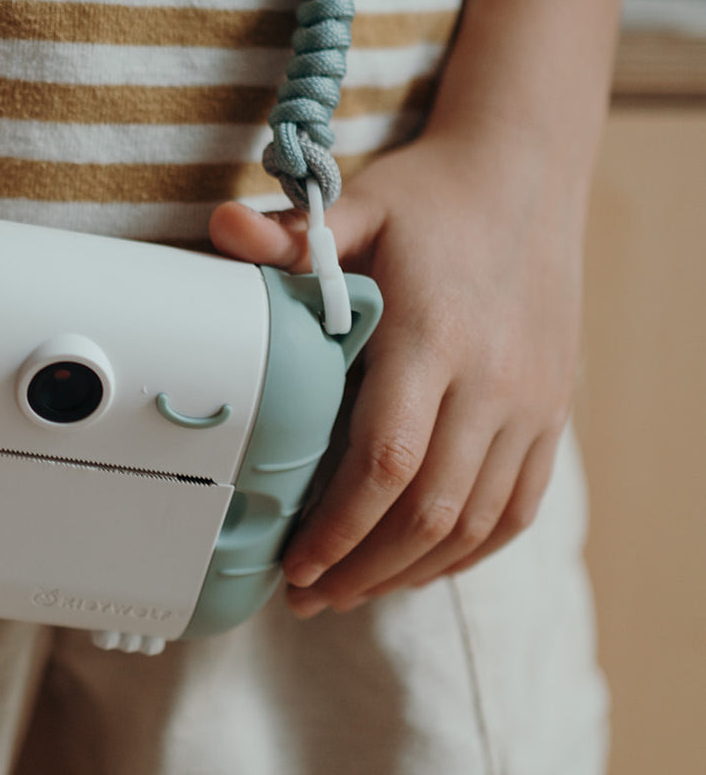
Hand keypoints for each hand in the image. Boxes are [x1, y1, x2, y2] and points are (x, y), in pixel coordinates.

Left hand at [209, 133, 581, 614]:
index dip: (339, 526)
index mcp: (435, 338)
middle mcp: (493, 382)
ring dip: (409, 571)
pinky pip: (519, 508)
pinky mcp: (553, 413)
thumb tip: (222, 229)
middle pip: (430, 510)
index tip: (294, 563)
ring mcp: (532, 405)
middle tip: (307, 596)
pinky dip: (470, 552)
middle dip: (362, 567)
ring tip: (349, 593)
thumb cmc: (431, 199)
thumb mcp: (358, 205)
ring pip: (476, 523)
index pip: (386, 460)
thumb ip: (292, 234)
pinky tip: (420, 568)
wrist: (525, 178)